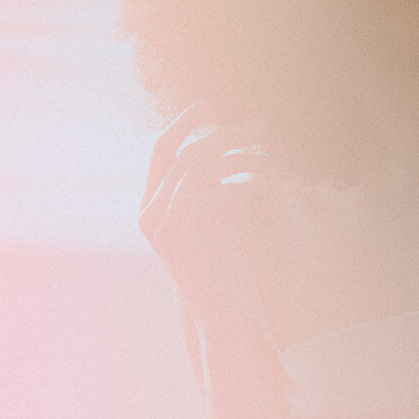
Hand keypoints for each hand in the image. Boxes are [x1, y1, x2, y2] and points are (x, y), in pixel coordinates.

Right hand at [139, 101, 274, 348]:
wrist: (230, 317)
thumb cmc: (233, 263)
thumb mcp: (225, 213)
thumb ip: (221, 179)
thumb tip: (239, 132)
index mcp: (155, 203)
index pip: (163, 149)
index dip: (186, 121)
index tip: (215, 101)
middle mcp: (151, 216)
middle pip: (183, 156)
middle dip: (221, 134)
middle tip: (258, 126)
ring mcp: (163, 233)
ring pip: (195, 175)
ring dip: (235, 158)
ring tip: (267, 155)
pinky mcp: (182, 247)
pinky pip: (207, 201)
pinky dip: (236, 187)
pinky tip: (260, 186)